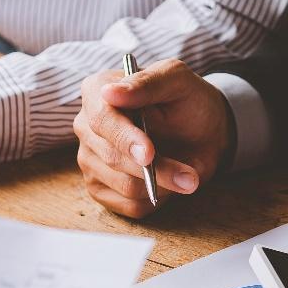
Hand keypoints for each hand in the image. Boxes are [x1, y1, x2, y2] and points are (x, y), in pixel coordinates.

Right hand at [74, 59, 232, 218]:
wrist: (201, 131)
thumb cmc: (187, 101)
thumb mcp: (177, 81)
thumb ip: (147, 83)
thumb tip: (110, 93)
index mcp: (97, 91)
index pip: (101, 120)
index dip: (125, 139)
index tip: (149, 153)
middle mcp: (86, 127)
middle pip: (112, 157)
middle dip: (156, 169)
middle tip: (190, 176)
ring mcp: (90, 160)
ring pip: (124, 186)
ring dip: (163, 185)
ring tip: (188, 175)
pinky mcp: (101, 188)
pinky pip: (129, 206)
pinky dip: (157, 199)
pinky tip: (168, 183)